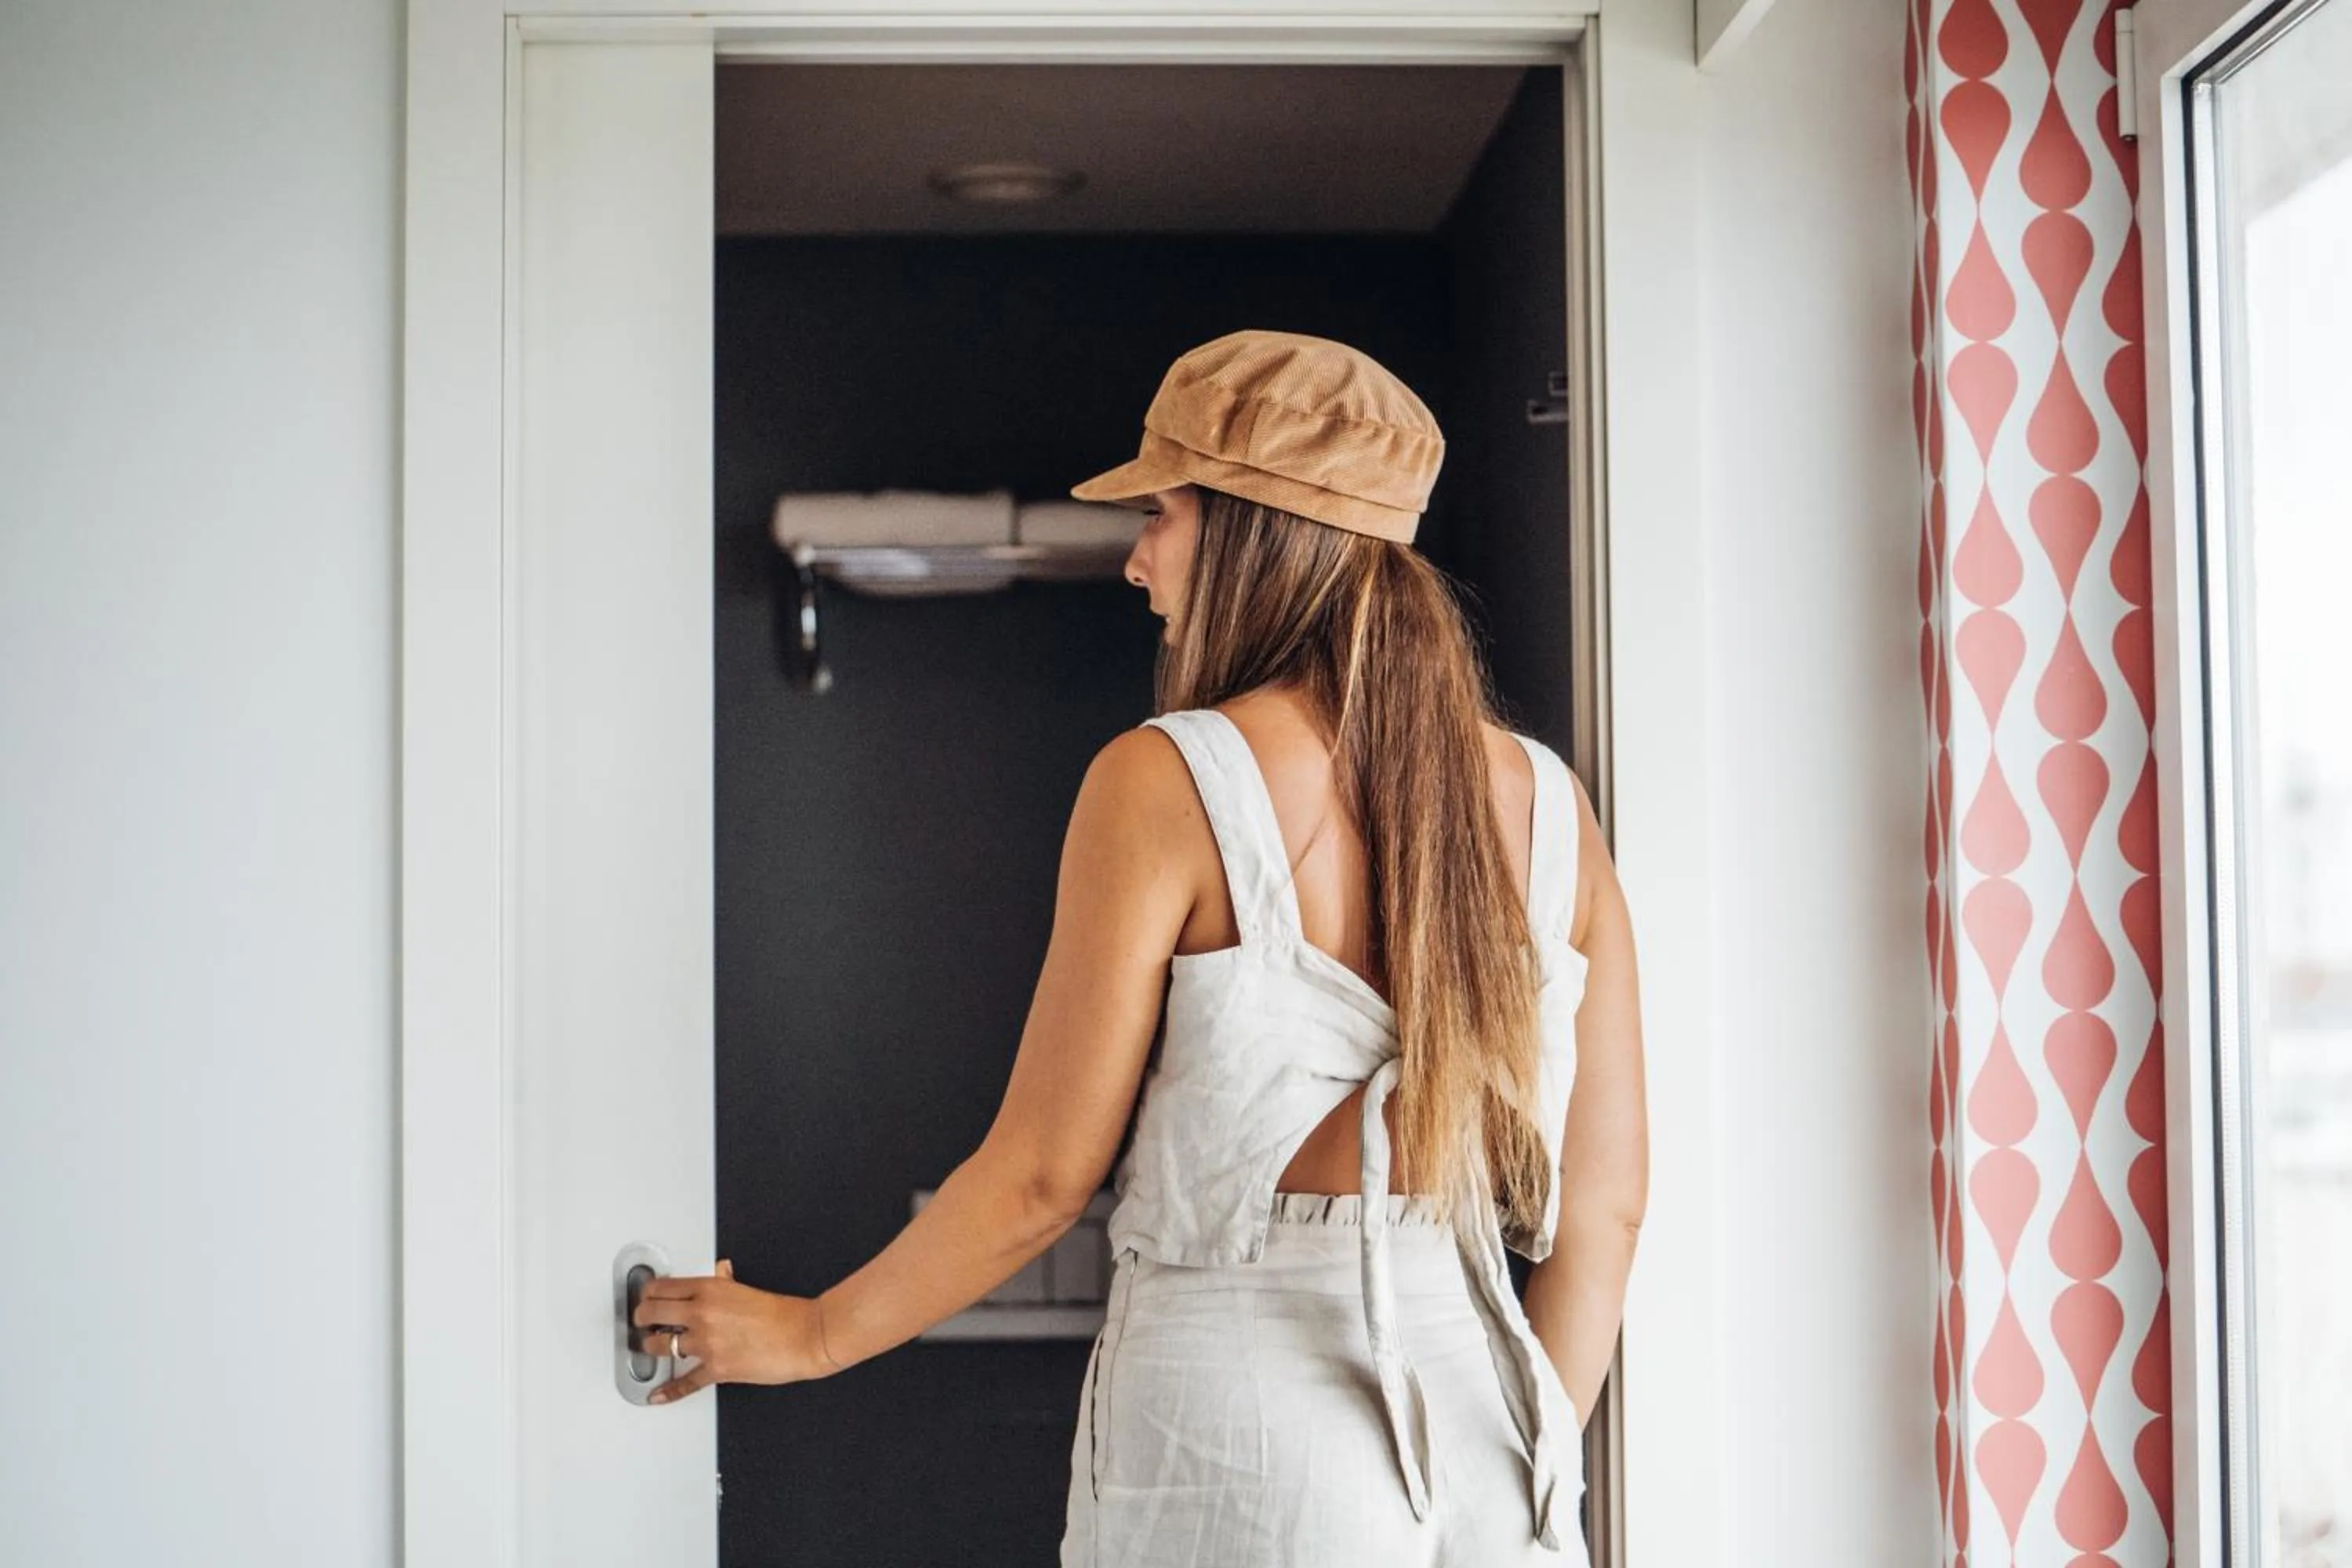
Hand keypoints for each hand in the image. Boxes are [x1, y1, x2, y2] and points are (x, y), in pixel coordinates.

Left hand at [633, 1259, 833, 1403]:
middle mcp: (702, 1313)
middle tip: (641, 1320)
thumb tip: (719, 1273)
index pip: (662, 1287)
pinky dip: (669, 1391)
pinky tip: (658, 1394)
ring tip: (650, 1346)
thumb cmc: (783, 1314)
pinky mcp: (715, 1369)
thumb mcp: (748, 1288)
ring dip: (651, 1347)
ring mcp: (706, 1343)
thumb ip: (726, 1281)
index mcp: (709, 1288)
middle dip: (641, 1317)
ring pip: (659, 1345)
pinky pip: (685, 1382)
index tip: (646, 1297)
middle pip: (651, 1313)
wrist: (805, 1336)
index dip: (648, 1294)